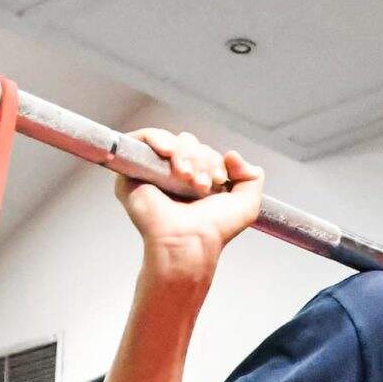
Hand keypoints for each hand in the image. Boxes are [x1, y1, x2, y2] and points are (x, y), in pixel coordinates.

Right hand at [115, 128, 265, 274]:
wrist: (190, 242)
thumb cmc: (214, 230)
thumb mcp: (247, 203)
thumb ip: (251, 176)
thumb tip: (232, 155)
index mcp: (195, 181)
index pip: (203, 152)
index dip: (213, 160)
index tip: (218, 181)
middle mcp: (173, 176)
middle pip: (187, 143)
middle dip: (199, 158)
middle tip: (200, 185)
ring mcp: (152, 174)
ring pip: (169, 141)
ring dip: (184, 154)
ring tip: (186, 178)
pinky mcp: (131, 172)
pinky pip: (141, 139)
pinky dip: (156, 138)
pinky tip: (167, 152)